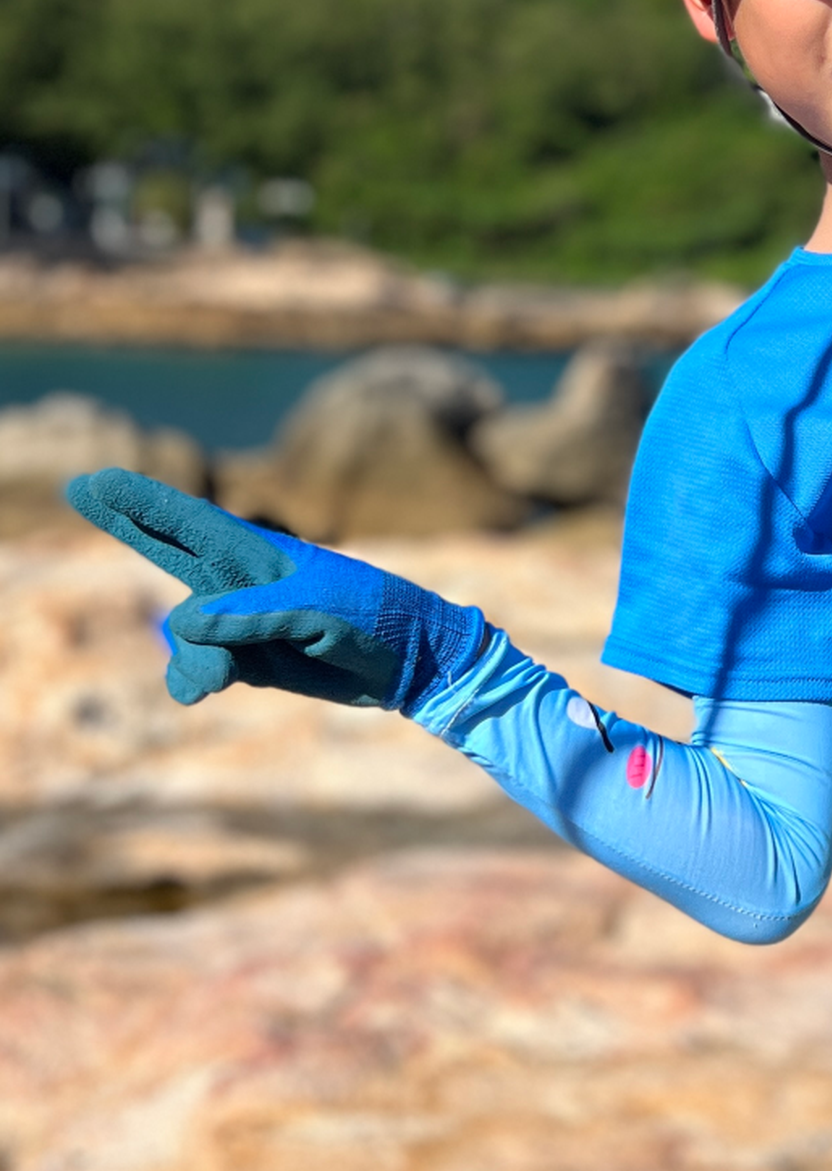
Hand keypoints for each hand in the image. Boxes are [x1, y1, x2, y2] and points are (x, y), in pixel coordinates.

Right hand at [68, 469, 486, 712]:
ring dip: (194, 658)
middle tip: (80, 485)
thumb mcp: (318, 612)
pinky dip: (195, 678)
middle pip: (171, 549)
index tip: (97, 479)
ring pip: (188, 634)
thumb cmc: (374, 618)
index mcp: (261, 554)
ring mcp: (244, 621)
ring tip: (216, 682)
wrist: (413, 664)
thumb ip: (252, 615)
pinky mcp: (252, 659)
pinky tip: (198, 691)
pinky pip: (203, 667)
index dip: (142, 502)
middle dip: (129, 523)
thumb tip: (185, 623)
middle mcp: (244, 581)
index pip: (190, 522)